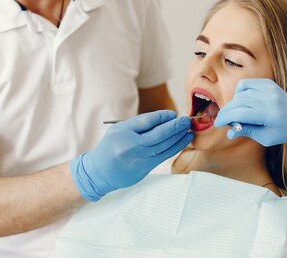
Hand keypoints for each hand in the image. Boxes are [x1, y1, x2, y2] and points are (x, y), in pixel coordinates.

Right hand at [71, 110, 192, 200]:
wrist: (98, 173)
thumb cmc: (111, 147)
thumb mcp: (118, 130)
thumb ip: (139, 125)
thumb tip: (165, 119)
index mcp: (122, 131)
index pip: (147, 121)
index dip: (163, 116)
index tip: (173, 114)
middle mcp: (130, 144)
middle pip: (158, 134)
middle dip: (175, 126)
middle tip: (186, 120)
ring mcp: (137, 157)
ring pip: (163, 146)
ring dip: (178, 137)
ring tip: (188, 130)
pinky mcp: (143, 168)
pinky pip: (163, 156)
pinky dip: (175, 147)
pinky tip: (184, 141)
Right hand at [214, 79, 286, 145]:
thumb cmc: (284, 130)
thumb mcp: (266, 137)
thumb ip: (247, 132)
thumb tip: (229, 132)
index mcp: (269, 114)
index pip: (240, 114)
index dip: (226, 118)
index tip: (218, 124)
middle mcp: (269, 98)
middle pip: (238, 102)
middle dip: (226, 112)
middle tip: (222, 120)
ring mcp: (268, 88)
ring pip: (240, 93)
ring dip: (234, 104)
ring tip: (237, 113)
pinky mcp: (268, 83)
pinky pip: (246, 84)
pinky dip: (240, 92)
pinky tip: (243, 101)